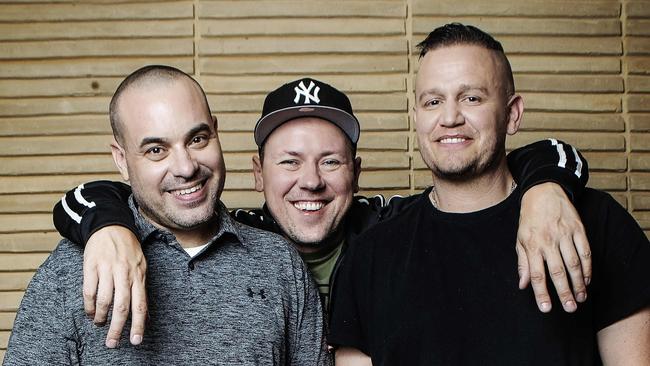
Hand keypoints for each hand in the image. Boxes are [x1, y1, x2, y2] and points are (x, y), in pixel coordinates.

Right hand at [83, 225, 146, 347]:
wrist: (111, 226)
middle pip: (122, 307)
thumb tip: (145, 315)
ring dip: (101, 317)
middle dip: (117, 328)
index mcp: (139, 275)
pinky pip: (89, 291)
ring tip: (100, 324)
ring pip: (104, 301)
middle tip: (112, 343)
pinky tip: (90, 312)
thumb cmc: (128, 250)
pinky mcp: (92, 266)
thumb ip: (141, 289)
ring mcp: (108, 269)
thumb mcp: (141, 267)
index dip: (138, 324)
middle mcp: (125, 274)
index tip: (135, 341)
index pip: (141, 304)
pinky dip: (89, 306)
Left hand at [516, 182, 591, 312]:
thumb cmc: (529, 219)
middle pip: (558, 272)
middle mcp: (548, 241)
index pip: (537, 274)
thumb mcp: (520, 239)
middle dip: (564, 292)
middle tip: (570, 309)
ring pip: (574, 264)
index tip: (546, 308)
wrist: (543, 191)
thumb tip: (523, 285)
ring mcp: (565, 235)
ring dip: (579, 283)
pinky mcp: (578, 229)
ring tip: (581, 298)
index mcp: (532, 244)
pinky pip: (586, 252)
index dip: (541, 293)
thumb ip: (523, 263)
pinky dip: (588, 268)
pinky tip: (587, 280)